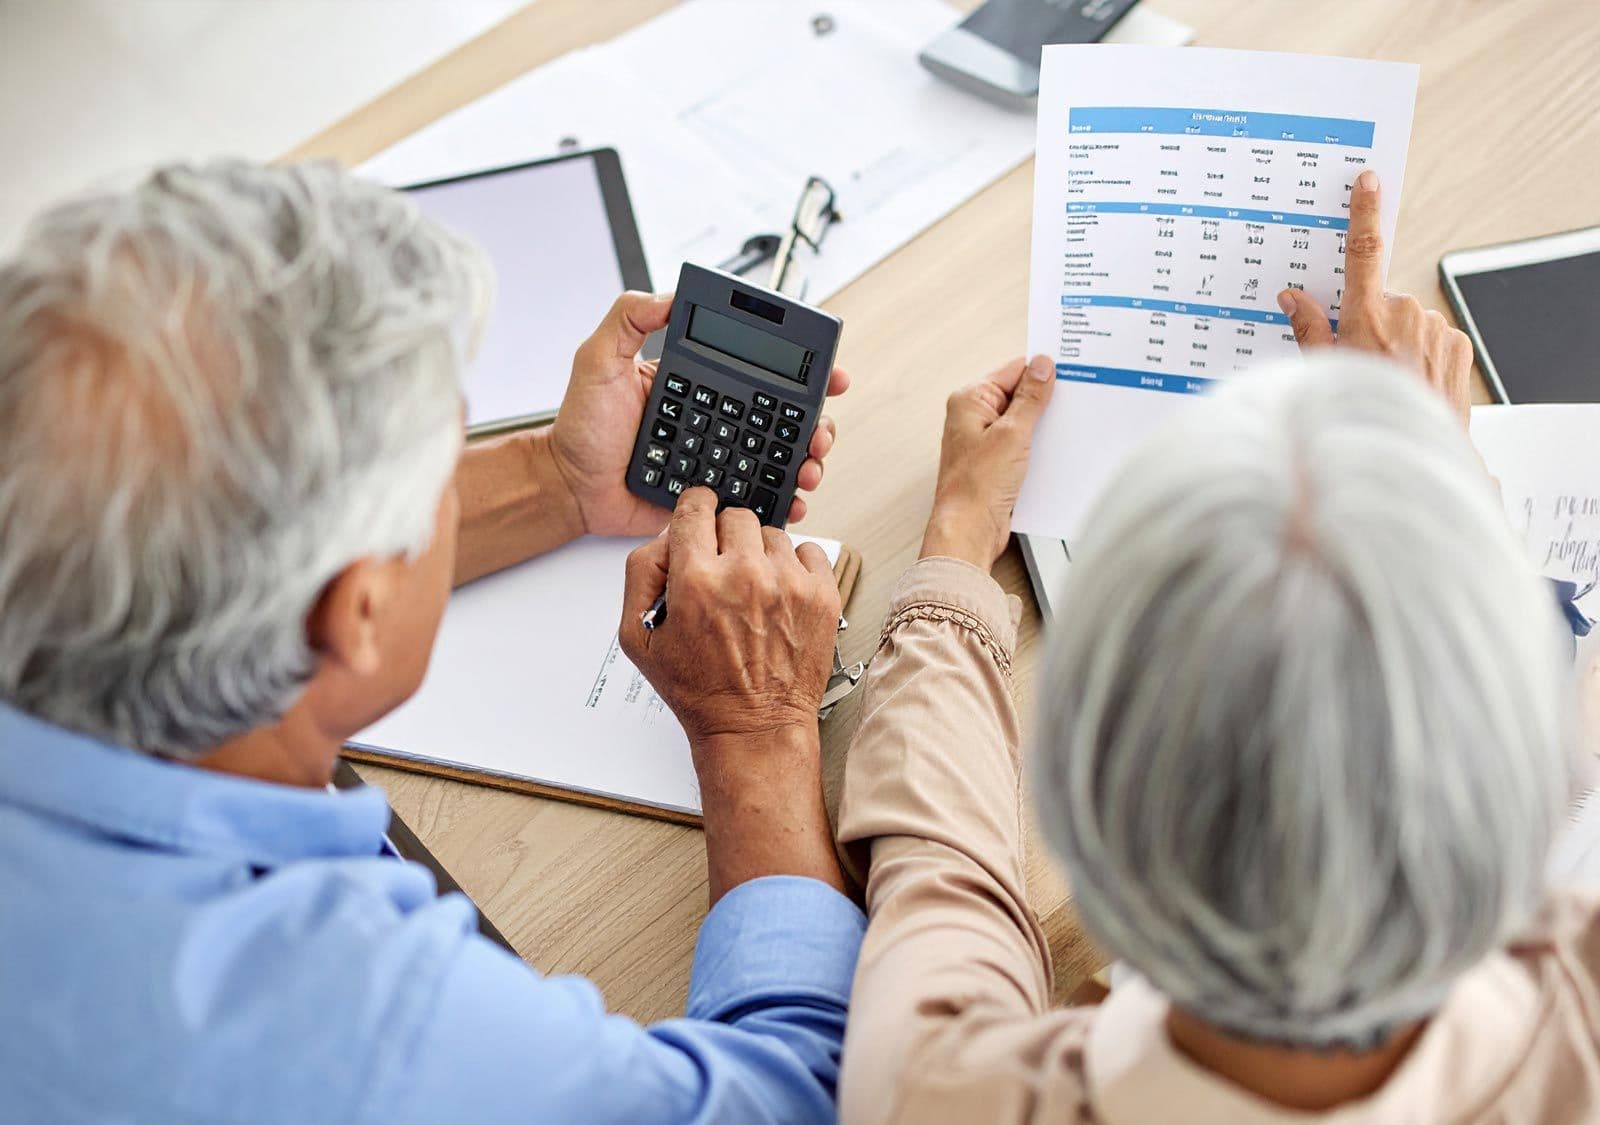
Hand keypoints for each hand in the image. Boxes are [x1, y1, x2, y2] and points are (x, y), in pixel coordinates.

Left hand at [547, 292, 850, 535]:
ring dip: (806, 461)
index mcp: (701, 382)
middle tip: (820, 432)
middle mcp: (717, 418)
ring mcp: (718, 457)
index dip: (802, 370)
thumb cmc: (580, 427)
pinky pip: (756, 498)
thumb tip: (668, 293)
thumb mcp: (598, 360)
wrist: (570, 488)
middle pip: (784, 416)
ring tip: (807, 469)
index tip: (830, 374)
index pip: (759, 368)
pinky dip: (781, 501)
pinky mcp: (713, 496)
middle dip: (816, 422)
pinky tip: (789, 501)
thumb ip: (628, 320)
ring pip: (779, 458)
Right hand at [618, 488, 841, 743]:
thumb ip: (641, 574)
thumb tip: (666, 536)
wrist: (755, 727)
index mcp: (697, 579)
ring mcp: (789, 582)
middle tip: (723, 568)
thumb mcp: (638, 638)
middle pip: (736, 515)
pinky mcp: (822, 595)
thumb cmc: (700, 689)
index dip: (695, 509)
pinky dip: (795, 566)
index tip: (700, 515)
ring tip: (752, 591)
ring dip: (760, 553)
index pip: (695, 507)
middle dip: (725, 536)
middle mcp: (745, 574)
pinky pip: (809, 551)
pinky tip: (780, 593)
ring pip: (772, 533)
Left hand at [919, 355, 1055, 569]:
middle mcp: (973, 417)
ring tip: (1062, 430)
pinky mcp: (995, 460)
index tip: (1069, 375)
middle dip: (1045, 401)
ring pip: (1023, 420)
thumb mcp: (1012, 433)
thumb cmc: (976, 486)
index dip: (1042, 372)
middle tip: (1071, 403)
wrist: (969, 529)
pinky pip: (1022, 443)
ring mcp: (984, 439)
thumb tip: (1042, 367)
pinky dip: (1037, 445)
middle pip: (1019, 394)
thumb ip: (1030, 398)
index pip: (1014, 370)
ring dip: (1042, 426)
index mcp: (970, 400)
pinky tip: (1052, 450)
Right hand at [1279, 169, 1473, 427]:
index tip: (1368, 182)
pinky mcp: (1459, 345)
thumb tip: (1293, 298)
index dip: (1365, 213)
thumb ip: (1309, 330)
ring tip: (1388, 379)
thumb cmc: (1361, 415)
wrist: (1411, 452)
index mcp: (1366, 317)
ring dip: (1398, 342)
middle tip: (1359, 359)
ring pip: (1408, 322)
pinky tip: (1413, 381)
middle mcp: (1405, 314)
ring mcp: (1436, 328)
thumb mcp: (1322, 372)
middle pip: (1381, 302)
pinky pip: (1433, 338)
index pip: (1363, 253)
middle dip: (1370, 323)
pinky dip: (1422, 354)